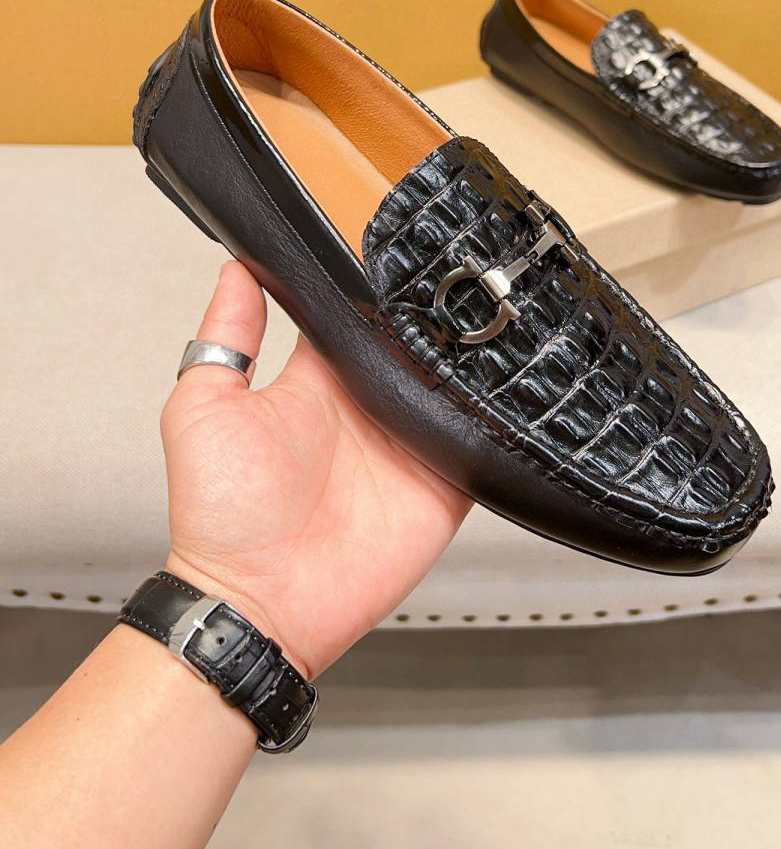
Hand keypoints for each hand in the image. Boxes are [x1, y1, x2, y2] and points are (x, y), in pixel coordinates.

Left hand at [161, 261, 469, 677]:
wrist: (260, 604)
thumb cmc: (222, 516)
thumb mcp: (203, 410)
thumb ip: (227, 338)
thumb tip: (236, 268)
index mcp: (318, 381)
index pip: (355, 315)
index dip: (375, 283)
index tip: (395, 244)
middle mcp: (368, 405)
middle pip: (415, 343)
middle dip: (439, 312)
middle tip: (464, 271)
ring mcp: (410, 442)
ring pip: (456, 384)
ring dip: (472, 361)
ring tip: (496, 318)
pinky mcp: (444, 482)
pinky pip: (482, 442)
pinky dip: (498, 420)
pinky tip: (509, 388)